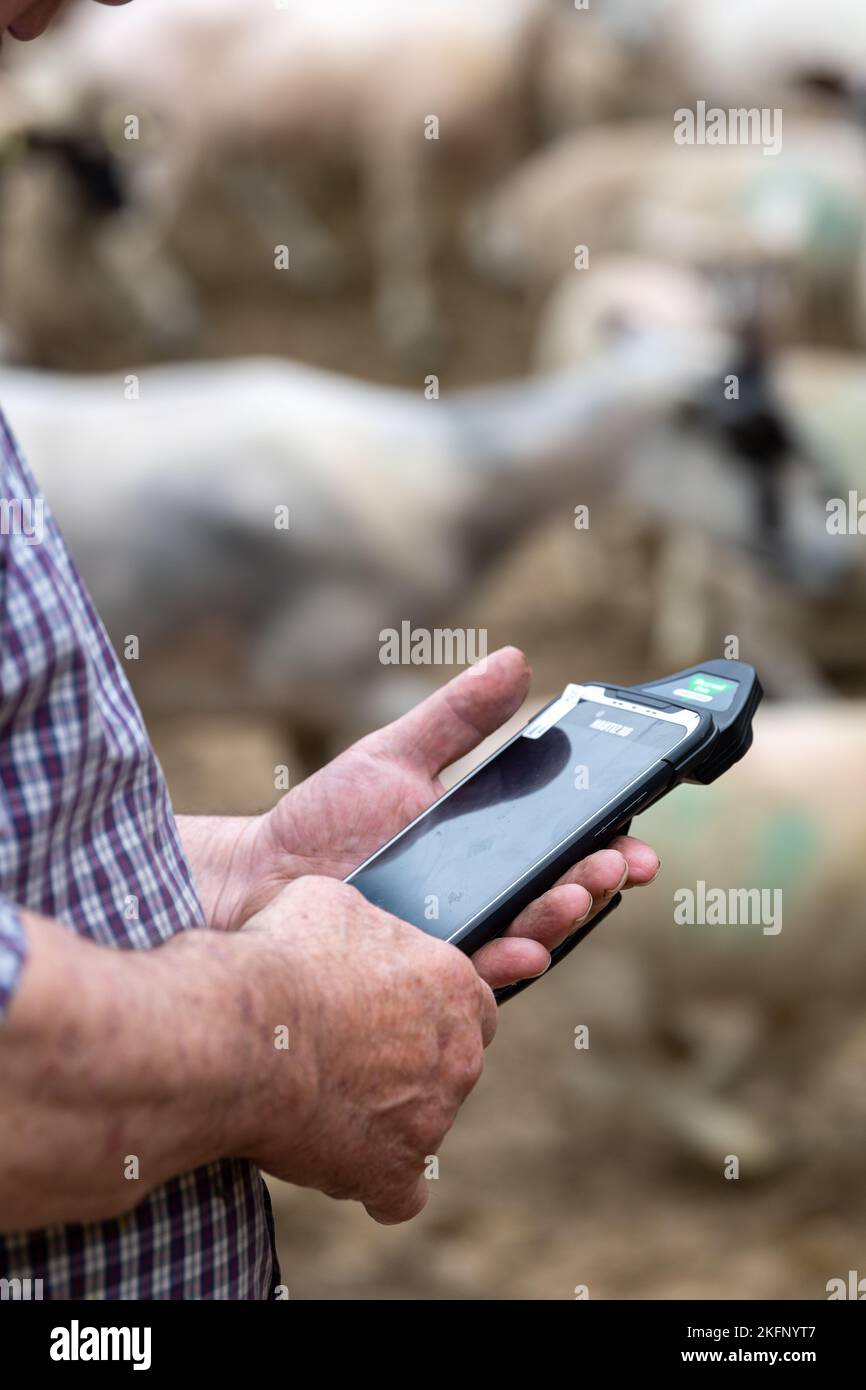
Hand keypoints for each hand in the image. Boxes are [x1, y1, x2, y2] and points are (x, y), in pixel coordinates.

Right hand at [232, 876, 495, 1223]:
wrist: (242, 1032)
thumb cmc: (281, 957)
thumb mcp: (332, 904)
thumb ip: (368, 927)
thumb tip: (359, 932)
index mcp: (453, 984)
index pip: (470, 1002)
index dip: (428, 1007)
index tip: (387, 1009)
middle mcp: (459, 1054)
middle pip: (452, 1063)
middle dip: (411, 1061)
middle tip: (350, 1053)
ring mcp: (432, 1118)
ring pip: (422, 1123)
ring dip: (384, 1116)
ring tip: (319, 1098)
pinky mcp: (393, 1172)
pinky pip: (401, 1193)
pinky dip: (374, 1182)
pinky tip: (339, 1161)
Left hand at [236, 648, 660, 988]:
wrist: (262, 873)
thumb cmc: (329, 817)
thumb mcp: (399, 754)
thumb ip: (459, 717)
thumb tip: (516, 660)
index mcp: (491, 850)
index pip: (566, 848)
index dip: (609, 842)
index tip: (636, 829)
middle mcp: (485, 899)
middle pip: (560, 893)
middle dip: (599, 879)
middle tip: (622, 862)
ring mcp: (458, 938)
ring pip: (529, 936)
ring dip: (562, 917)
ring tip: (577, 893)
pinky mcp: (424, 972)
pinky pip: (476, 978)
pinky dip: (505, 964)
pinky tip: (524, 950)